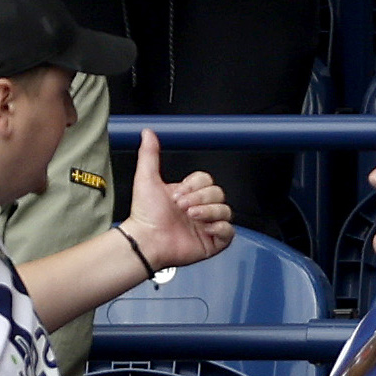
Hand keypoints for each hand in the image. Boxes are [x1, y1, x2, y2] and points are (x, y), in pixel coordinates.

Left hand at [118, 130, 231, 275]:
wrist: (147, 241)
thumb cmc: (145, 216)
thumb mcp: (147, 179)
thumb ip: (149, 155)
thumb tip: (148, 133)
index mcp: (187, 195)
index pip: (207, 180)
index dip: (195, 186)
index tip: (178, 194)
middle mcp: (198, 209)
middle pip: (218, 193)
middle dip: (200, 198)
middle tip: (183, 206)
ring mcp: (206, 225)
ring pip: (225, 210)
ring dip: (209, 212)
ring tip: (192, 217)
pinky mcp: (212, 242)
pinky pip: (229, 232)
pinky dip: (220, 228)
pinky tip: (206, 228)